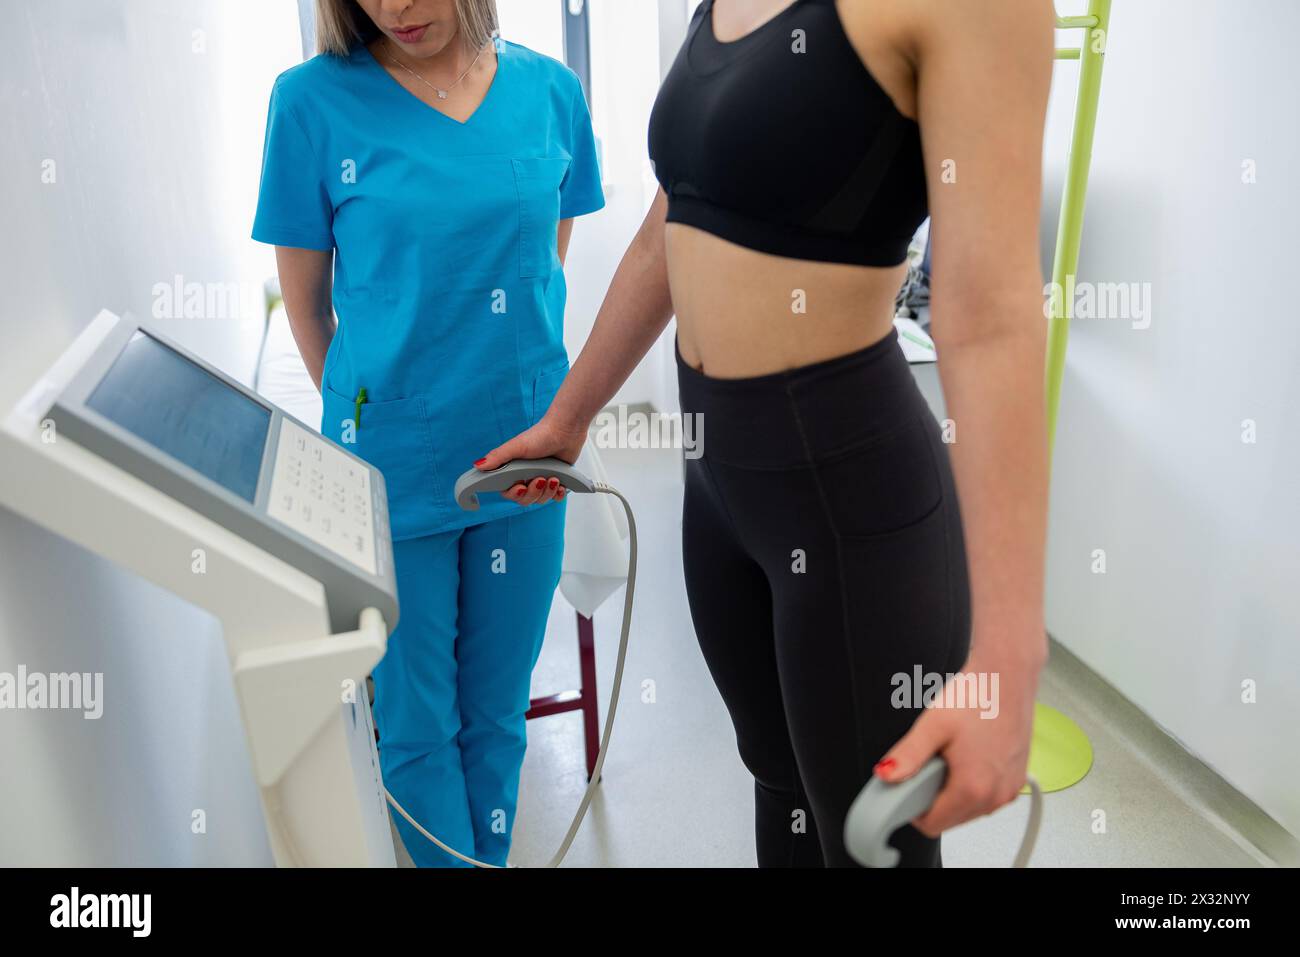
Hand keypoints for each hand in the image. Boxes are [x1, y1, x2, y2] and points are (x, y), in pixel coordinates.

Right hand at [473, 414, 587, 506]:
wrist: (565, 430)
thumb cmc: (540, 435)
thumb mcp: (516, 446)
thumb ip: (497, 457)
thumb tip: (477, 466)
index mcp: (514, 471)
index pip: (508, 492)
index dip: (514, 494)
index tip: (521, 486)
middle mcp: (526, 477)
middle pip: (525, 499)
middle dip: (533, 493)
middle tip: (540, 479)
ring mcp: (542, 479)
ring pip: (541, 500)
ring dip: (548, 492)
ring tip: (554, 477)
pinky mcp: (557, 481)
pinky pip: (556, 498)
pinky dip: (558, 494)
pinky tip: (560, 484)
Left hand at [873, 645, 1043, 836]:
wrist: (1008, 675)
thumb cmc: (978, 695)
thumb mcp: (933, 725)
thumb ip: (908, 756)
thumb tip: (886, 775)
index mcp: (974, 788)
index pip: (932, 825)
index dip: (912, 808)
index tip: (909, 784)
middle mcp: (997, 795)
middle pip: (951, 819)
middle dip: (934, 797)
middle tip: (931, 762)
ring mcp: (1010, 789)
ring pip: (970, 810)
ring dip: (954, 790)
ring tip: (951, 754)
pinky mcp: (1017, 779)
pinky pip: (987, 796)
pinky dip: (973, 783)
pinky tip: (968, 754)